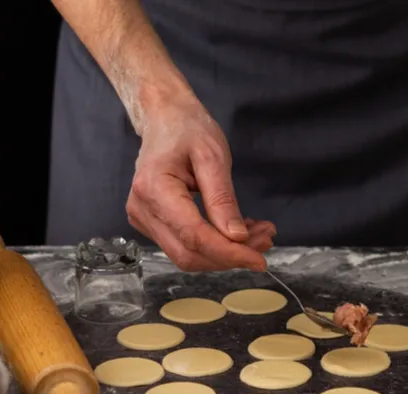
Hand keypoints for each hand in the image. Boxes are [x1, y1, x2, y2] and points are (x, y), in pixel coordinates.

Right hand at [125, 94, 275, 270]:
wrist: (164, 119)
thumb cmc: (187, 129)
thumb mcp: (213, 156)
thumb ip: (223, 199)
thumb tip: (237, 237)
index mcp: (154, 189)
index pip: (194, 236)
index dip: (228, 253)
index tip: (259, 259)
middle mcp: (142, 210)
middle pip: (189, 253)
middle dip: (231, 256)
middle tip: (265, 241)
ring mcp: (143, 219)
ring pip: (188, 255)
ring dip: (225, 254)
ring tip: (257, 235)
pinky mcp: (151, 223)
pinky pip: (184, 245)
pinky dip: (214, 246)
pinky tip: (237, 233)